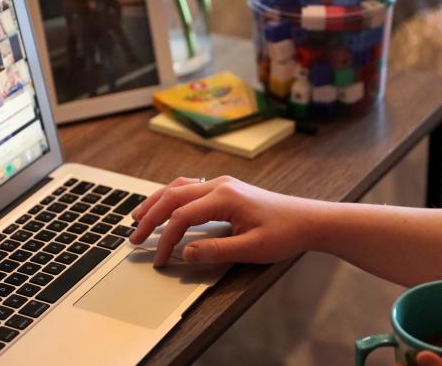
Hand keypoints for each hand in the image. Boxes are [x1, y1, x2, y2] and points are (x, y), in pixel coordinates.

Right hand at [128, 176, 319, 265]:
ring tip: (138, 217)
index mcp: (225, 197)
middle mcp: (220, 185)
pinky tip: (163, 206)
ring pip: (178, 188)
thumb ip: (216, 251)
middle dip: (150, 217)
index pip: (182, 217)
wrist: (308, 220)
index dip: (165, 239)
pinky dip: (171, 197)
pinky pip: (189, 188)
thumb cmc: (285, 233)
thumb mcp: (252, 249)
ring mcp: (222, 184)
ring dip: (156, 202)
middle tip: (133, 237)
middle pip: (173, 197)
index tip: (160, 259)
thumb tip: (186, 253)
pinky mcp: (225, 188)